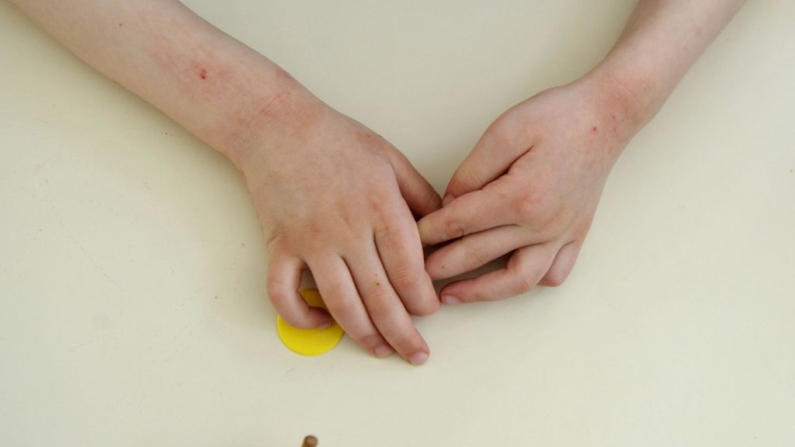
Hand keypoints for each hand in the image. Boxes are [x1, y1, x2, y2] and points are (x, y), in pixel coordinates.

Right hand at [239, 91, 440, 364]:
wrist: (278, 126)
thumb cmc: (337, 139)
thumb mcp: (392, 159)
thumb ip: (421, 197)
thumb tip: (444, 231)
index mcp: (381, 207)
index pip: (410, 270)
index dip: (424, 299)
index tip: (431, 311)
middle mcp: (347, 230)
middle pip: (381, 297)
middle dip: (403, 333)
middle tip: (416, 354)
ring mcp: (311, 241)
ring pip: (340, 304)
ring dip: (363, 335)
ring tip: (380, 350)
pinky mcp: (280, 246)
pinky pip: (284, 294)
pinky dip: (300, 317)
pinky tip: (320, 324)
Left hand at [418, 77, 641, 302]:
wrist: (607, 115)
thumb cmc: (556, 117)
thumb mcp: (504, 132)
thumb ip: (471, 172)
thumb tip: (450, 203)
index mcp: (520, 196)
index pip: (461, 222)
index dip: (429, 232)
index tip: (408, 238)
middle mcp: (543, 224)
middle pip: (479, 255)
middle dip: (441, 266)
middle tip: (415, 273)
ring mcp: (563, 233)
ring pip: (518, 280)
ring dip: (482, 292)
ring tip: (453, 294)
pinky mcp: (576, 234)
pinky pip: (554, 273)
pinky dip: (531, 281)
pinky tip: (509, 279)